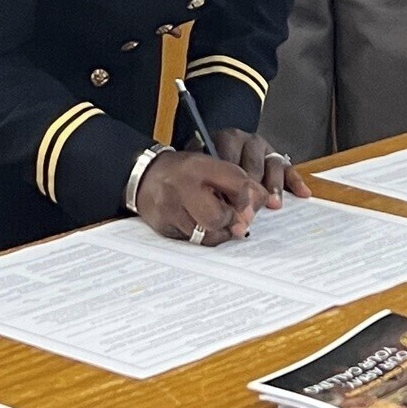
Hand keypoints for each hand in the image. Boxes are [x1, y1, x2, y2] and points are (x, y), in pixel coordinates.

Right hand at [133, 150, 262, 244]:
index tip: (249, 207)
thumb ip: (238, 183)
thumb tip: (261, 204)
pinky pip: (192, 241)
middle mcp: (183, 186)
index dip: (248, 199)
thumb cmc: (184, 172)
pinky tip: (200, 226)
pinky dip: (202, 237)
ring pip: (206, 234)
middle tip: (231, 219)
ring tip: (215, 221)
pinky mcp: (164, 227)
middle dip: (229, 221)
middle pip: (219, 217)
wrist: (145, 176)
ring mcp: (170, 209)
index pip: (237, 183)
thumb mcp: (211, 166)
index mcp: (200, 166)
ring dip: (217, 232)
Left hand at [213, 127, 309, 208]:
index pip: (229, 160)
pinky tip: (302, 193)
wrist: (225, 152)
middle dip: (253, 189)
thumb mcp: (208, 165)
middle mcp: (247, 141)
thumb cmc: (215, 165)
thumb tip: (213, 201)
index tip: (229, 204)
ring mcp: (265, 149)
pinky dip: (296, 181)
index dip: (229, 184)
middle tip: (251, 208)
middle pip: (253, 165)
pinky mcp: (279, 158)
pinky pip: (290, 169)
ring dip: (274, 186)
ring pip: (273, 165)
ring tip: (274, 204)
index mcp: (226, 140)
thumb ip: (210, 177)